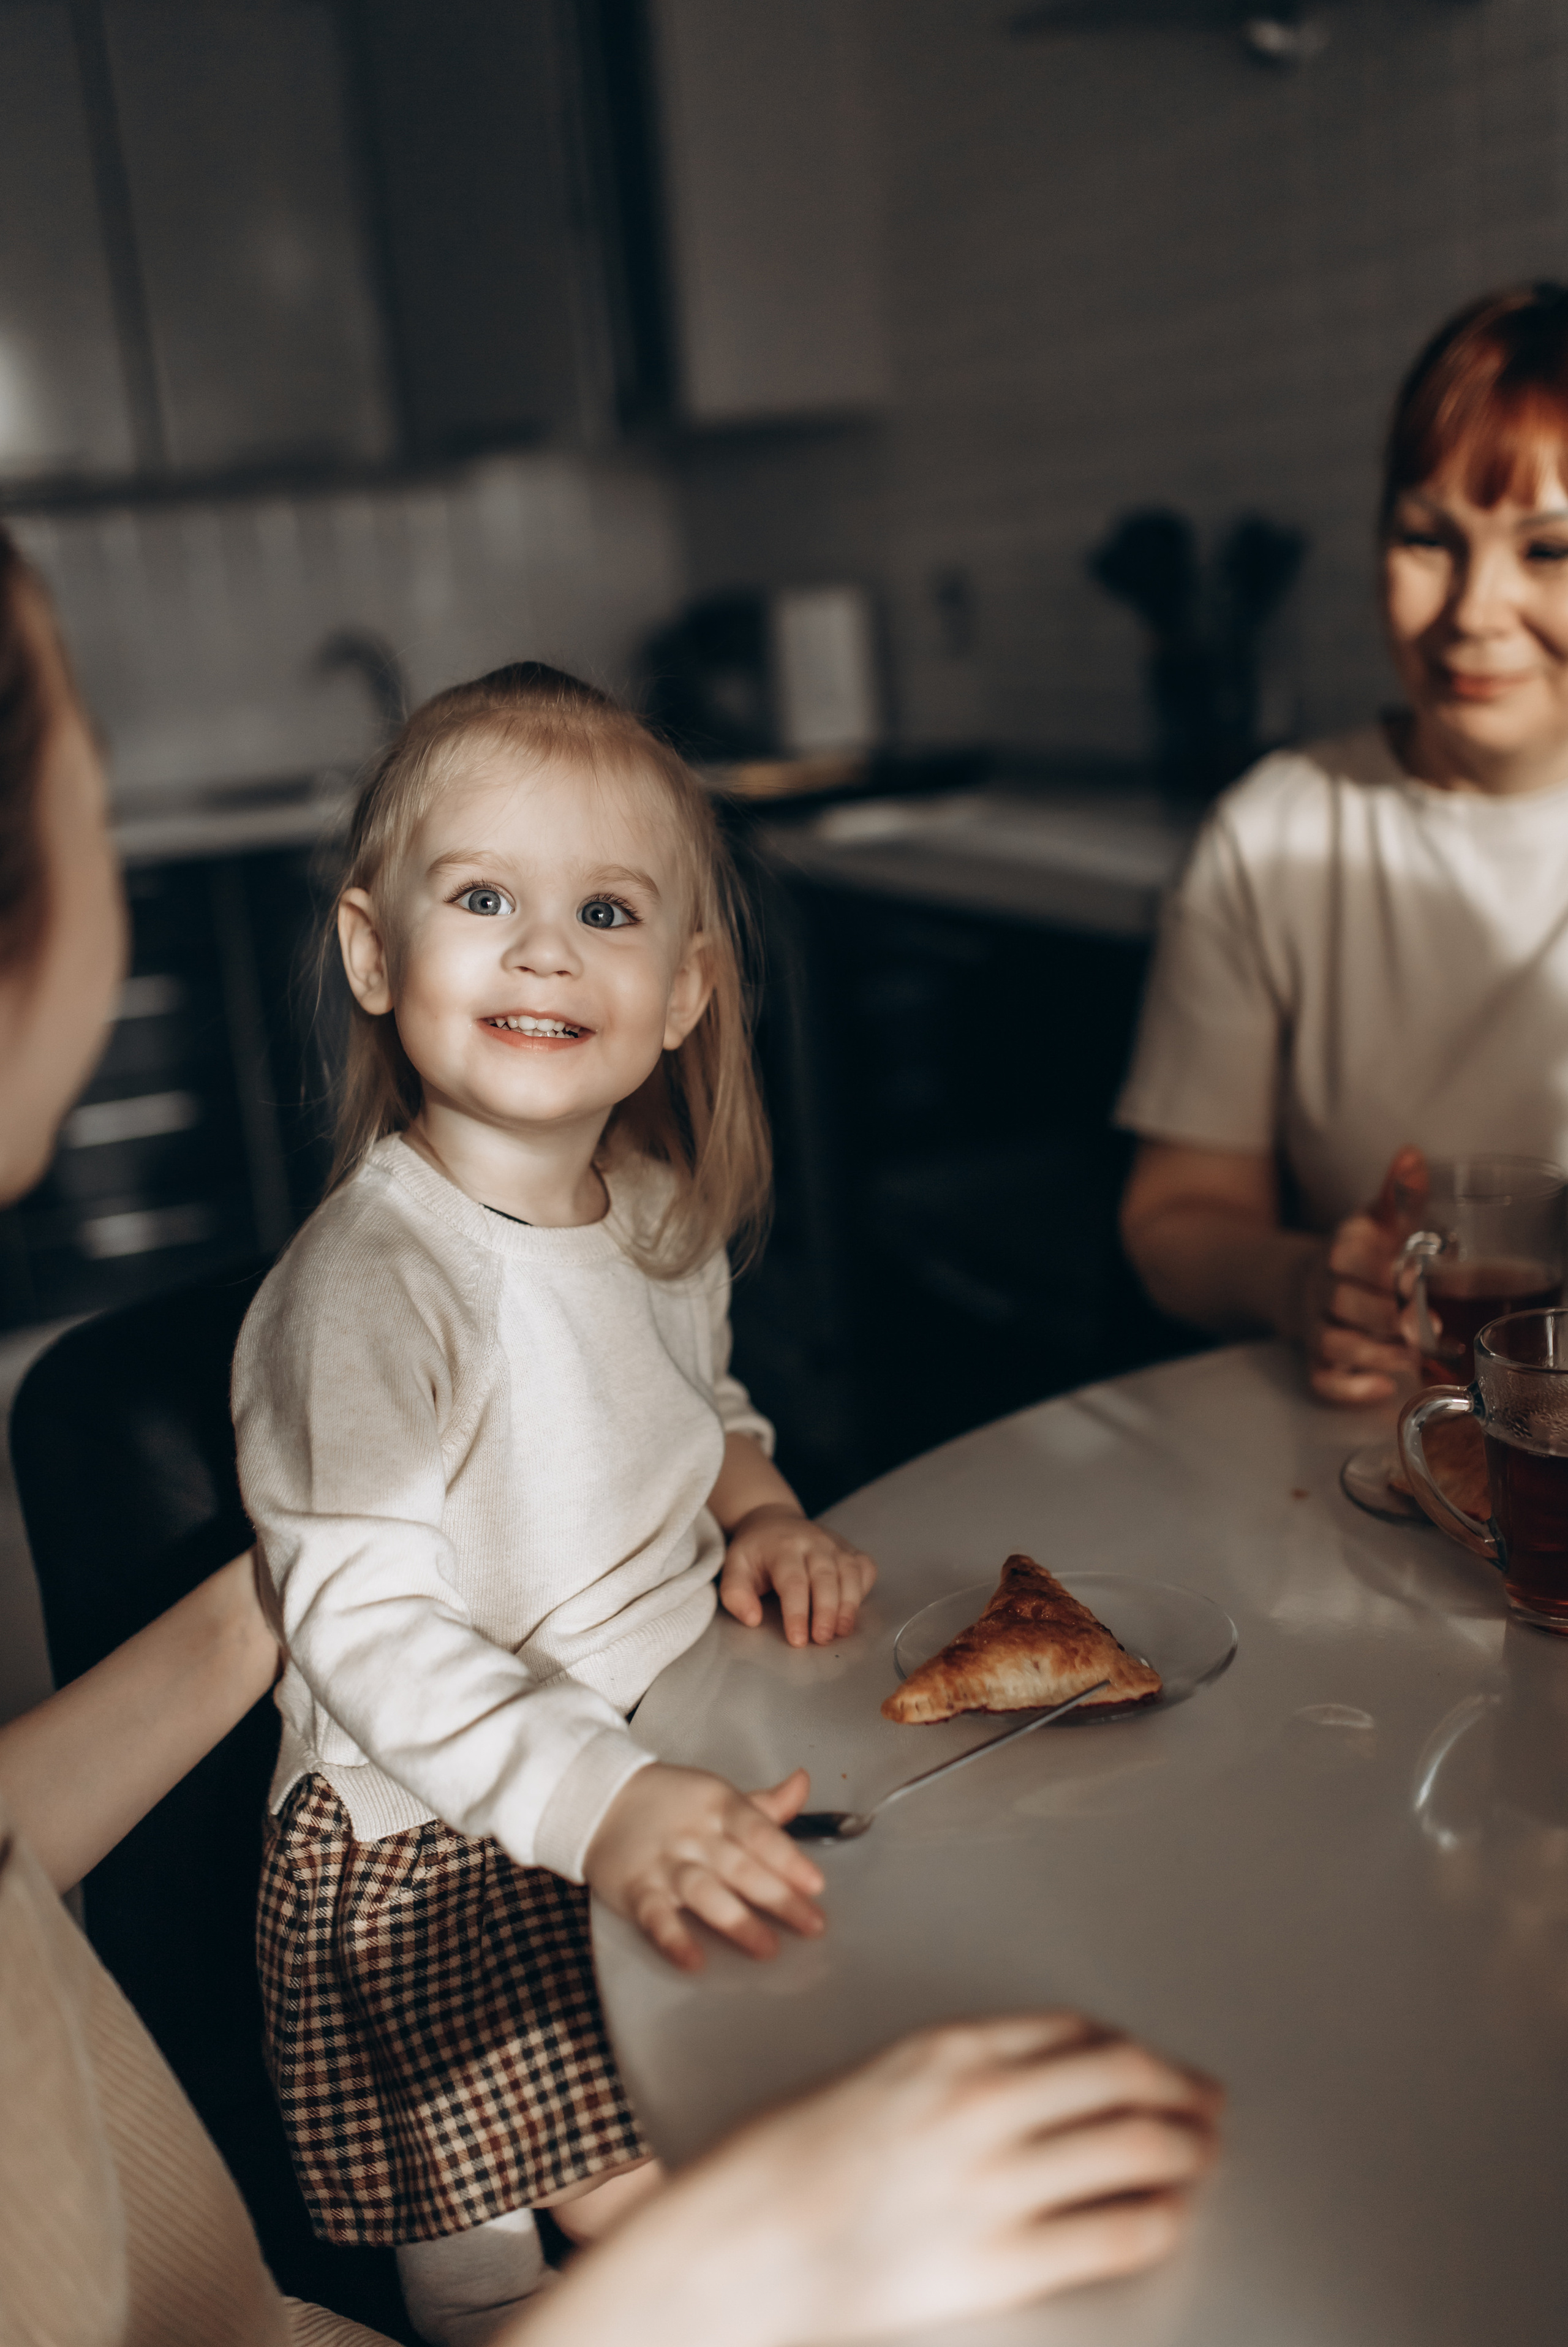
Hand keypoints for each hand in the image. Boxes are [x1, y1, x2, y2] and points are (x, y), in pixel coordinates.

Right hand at [522, 2012, 1222, 2346]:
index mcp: (947, 2049)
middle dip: (1180, 2089)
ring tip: (1201, 2156)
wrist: (744, 2244)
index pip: (1074, 2029)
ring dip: (1187, 2149)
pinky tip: (1168, 2215)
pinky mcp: (1004, 2259)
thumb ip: (955, 2071)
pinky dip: (1159, 2217)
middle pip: (1124, 2077)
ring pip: (1136, 2147)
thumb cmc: (788, 2165)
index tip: (1152, 2059)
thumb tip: (1036, 2075)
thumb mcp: (876, 2078)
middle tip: (1205, 2101)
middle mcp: (982, 2102)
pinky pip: (1115, 2230)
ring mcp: (997, 2181)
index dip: (1130, 2044)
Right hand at [584, 1760, 824, 1971]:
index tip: (815, 1884)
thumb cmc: (671, 1802)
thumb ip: (764, 1803)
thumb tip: (803, 1783)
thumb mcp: (717, 1795)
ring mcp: (664, 1863)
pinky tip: (694, 1961)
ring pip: (704, 1892)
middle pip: (740, 1866)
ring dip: (736, 1920)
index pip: (759, 1832)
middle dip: (778, 1897)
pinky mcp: (636, 1889)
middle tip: (812, 1925)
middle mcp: (695, 1835)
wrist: (600, 1799)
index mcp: (719, 1807)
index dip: (788, 1858)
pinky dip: (673, 1939)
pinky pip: (656, 1916)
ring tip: (767, 1948)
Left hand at [719, 1505, 876, 1647]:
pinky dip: (864, 1589)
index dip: (797, 1613)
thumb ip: (735, 1594)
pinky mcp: (849, 1549)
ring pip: (850, 1573)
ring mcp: (835, 1544)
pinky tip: (853, 1609)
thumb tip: (753, 1619)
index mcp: (783, 1547)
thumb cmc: (754, 1552)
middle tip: (822, 1640)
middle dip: (826, 1612)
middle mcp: (813, 1542)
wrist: (773, 1521)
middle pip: (826, 1578)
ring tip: (841, 1632)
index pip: (793, 1582)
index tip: (797, 1640)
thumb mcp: (734, 1568)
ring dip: (849, 1605)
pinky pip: (865, 1568)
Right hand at [1299, 1145, 1424, 1403]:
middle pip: (1344, 1304)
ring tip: (1413, 1356)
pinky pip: (1321, 1381)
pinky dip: (1350, 1389)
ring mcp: (1316, 1327)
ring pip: (1334, 1345)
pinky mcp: (1315, 1361)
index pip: (1349, 1256)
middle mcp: (1323, 1290)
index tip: (1417, 1276)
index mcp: (1340, 1251)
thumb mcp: (1376, 1222)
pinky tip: (1383, 1386)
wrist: (1304, 1284)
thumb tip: (1412, 1154)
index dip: (1382, 1269)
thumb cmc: (1359, 1256)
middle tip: (1429, 1324)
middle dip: (1387, 1317)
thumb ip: (1397, 1195)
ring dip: (1376, 1353)